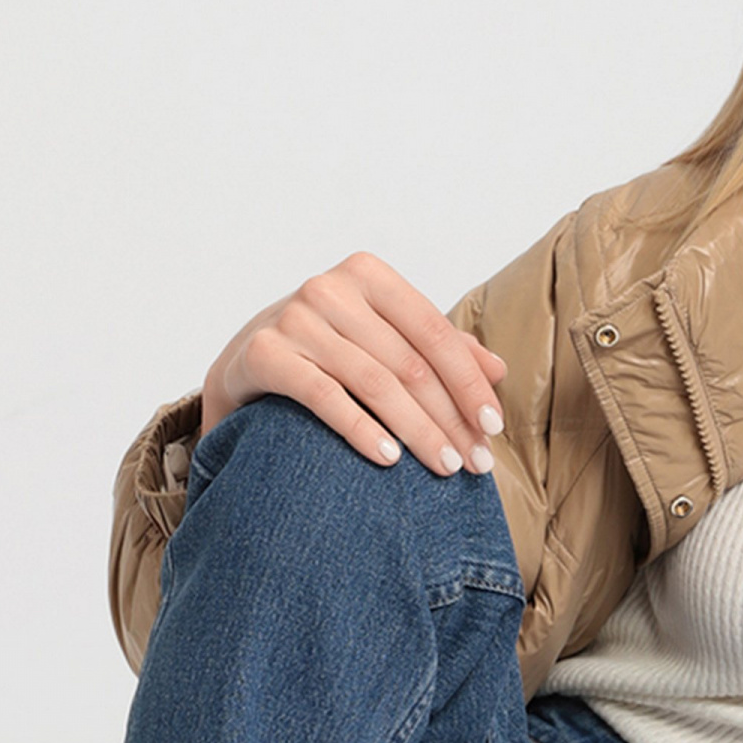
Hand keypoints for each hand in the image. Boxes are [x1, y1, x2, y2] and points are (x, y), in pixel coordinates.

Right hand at [201, 253, 508, 476]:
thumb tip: (497, 370)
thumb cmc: (329, 349)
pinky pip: (324, 396)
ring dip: (416, 431)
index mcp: (368, 275)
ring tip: (443, 466)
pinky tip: (390, 459)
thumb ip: (438, 349)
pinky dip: (362, 430)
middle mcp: (330, 288)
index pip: (434, 333)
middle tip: (475, 462)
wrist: (245, 361)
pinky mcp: (264, 353)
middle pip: (408, 362)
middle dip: (449, 417)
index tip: (494, 427)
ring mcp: (294, 318)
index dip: (469, 382)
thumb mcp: (383, 339)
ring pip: (373, 382)